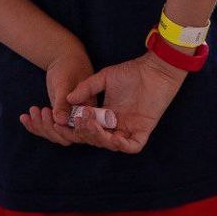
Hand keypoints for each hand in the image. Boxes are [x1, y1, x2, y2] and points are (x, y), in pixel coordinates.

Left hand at [16, 43, 95, 146]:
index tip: (54, 121)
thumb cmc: (69, 67)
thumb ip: (63, 103)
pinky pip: (45, 126)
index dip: (66, 131)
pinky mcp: (56, 117)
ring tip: (32, 110)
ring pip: (53, 133)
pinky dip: (33, 124)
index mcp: (89, 112)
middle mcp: (79, 119)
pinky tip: (24, 118)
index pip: (79, 131)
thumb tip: (60, 121)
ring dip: (40, 126)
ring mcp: (67, 119)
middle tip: (41, 110)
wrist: (63, 59)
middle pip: (65, 136)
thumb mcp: (65, 84)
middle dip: (50, 127)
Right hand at [60, 52, 187, 154]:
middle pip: (95, 138)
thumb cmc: (132, 72)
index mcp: (106, 115)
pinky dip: (122, 145)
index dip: (74, 128)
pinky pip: (132, 146)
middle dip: (84, 132)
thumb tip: (68, 99)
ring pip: (110, 144)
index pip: (87, 128)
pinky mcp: (143, 130)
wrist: (155, 69)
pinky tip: (114, 136)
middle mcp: (116, 124)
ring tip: (91, 123)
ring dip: (99, 137)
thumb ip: (86, 88)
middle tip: (80, 119)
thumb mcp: (104, 78)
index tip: (61, 122)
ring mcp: (130, 128)